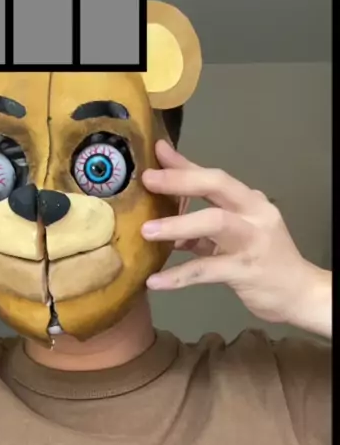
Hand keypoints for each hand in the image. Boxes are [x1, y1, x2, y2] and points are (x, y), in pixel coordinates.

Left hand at [141, 141, 327, 329]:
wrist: (298, 292)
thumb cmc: (264, 260)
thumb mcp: (235, 233)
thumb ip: (203, 220)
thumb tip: (165, 213)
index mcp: (250, 202)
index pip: (214, 177)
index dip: (184, 165)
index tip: (156, 152)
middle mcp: (253, 214)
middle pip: (217, 187)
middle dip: (180, 181)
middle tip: (148, 181)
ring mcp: (251, 241)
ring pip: (214, 223)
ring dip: (178, 225)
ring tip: (146, 231)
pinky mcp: (245, 271)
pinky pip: (206, 271)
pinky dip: (178, 276)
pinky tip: (154, 281)